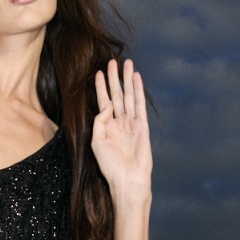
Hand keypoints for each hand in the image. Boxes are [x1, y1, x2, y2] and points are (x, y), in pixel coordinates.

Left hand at [92, 58, 151, 197]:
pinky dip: (138, 90)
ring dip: (127, 79)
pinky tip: (137, 78)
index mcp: (106, 126)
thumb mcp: (96, 141)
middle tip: (112, 61)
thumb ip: (100, 120)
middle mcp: (119, 122)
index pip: (103, 101)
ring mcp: (131, 123)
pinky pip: (140, 104)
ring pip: (128, 95)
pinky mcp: (142, 126)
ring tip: (126, 63)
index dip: (101, 87)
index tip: (98, 72)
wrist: (127, 179)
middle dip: (115, 77)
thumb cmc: (109, 165)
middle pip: (116, 94)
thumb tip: (108, 105)